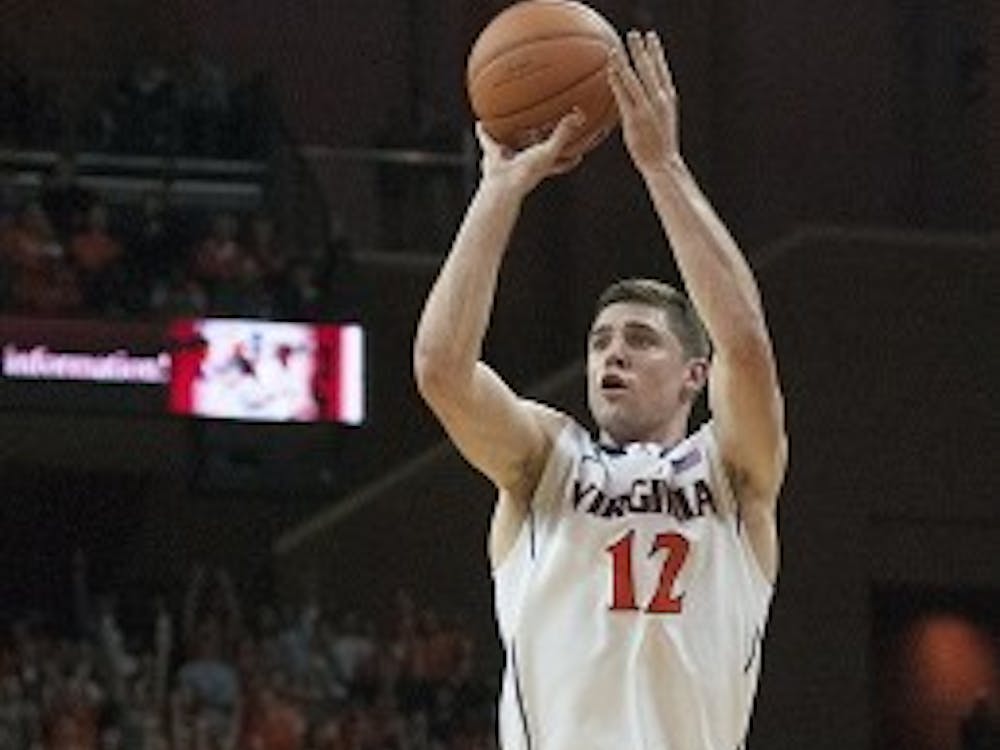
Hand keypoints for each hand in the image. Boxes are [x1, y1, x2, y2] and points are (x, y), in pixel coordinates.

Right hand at [477, 110, 585, 197]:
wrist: (502, 185)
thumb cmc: (527, 173)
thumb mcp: (549, 150)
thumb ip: (563, 134)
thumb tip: (579, 115)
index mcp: (544, 165)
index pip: (563, 162)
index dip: (573, 157)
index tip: (582, 151)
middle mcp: (528, 163)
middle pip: (537, 152)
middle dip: (541, 143)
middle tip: (546, 130)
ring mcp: (511, 161)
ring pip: (514, 147)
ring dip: (513, 137)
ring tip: (512, 124)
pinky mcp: (494, 157)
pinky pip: (488, 141)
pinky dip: (484, 133)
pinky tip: (481, 123)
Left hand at [608, 30, 679, 173]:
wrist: (662, 162)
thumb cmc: (660, 142)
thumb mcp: (663, 117)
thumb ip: (656, 103)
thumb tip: (646, 93)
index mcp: (668, 97)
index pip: (662, 69)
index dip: (656, 51)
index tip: (651, 37)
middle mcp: (659, 99)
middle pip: (649, 68)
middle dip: (641, 50)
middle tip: (633, 34)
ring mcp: (647, 108)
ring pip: (634, 79)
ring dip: (624, 62)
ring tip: (615, 49)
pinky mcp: (635, 118)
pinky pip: (624, 95)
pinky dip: (617, 81)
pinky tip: (610, 71)